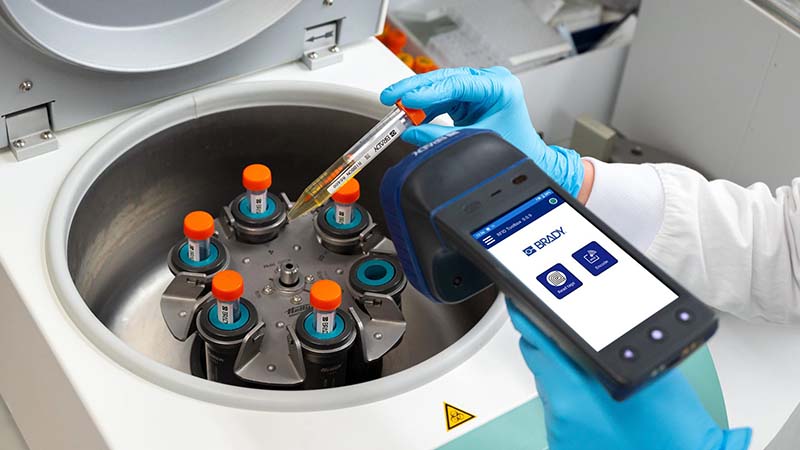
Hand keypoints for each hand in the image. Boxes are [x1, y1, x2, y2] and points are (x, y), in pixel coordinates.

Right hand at [380, 66, 583, 196]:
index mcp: (500, 86)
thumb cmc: (514, 149)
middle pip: (445, 80)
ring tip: (396, 109)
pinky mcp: (468, 98)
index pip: (458, 84)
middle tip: (392, 97)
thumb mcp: (474, 141)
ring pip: (440, 88)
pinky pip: (441, 99)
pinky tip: (409, 114)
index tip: (408, 99)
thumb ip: (440, 136)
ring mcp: (478, 89)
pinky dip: (424, 107)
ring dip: (417, 99)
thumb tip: (411, 132)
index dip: (429, 91)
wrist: (528, 160)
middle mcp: (489, 82)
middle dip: (415, 89)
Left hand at [506, 300, 750, 449]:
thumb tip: (582, 324)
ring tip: (598, 382)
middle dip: (551, 347)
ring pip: (549, 390)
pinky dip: (571, 407)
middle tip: (572, 337)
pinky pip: (559, 416)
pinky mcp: (566, 449)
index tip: (522, 303)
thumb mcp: (645, 367)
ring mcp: (561, 435)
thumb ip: (608, 343)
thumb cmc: (676, 426)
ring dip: (564, 379)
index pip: (534, 339)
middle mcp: (560, 415)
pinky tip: (598, 407)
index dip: (527, 316)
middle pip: (539, 363)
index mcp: (573, 391)